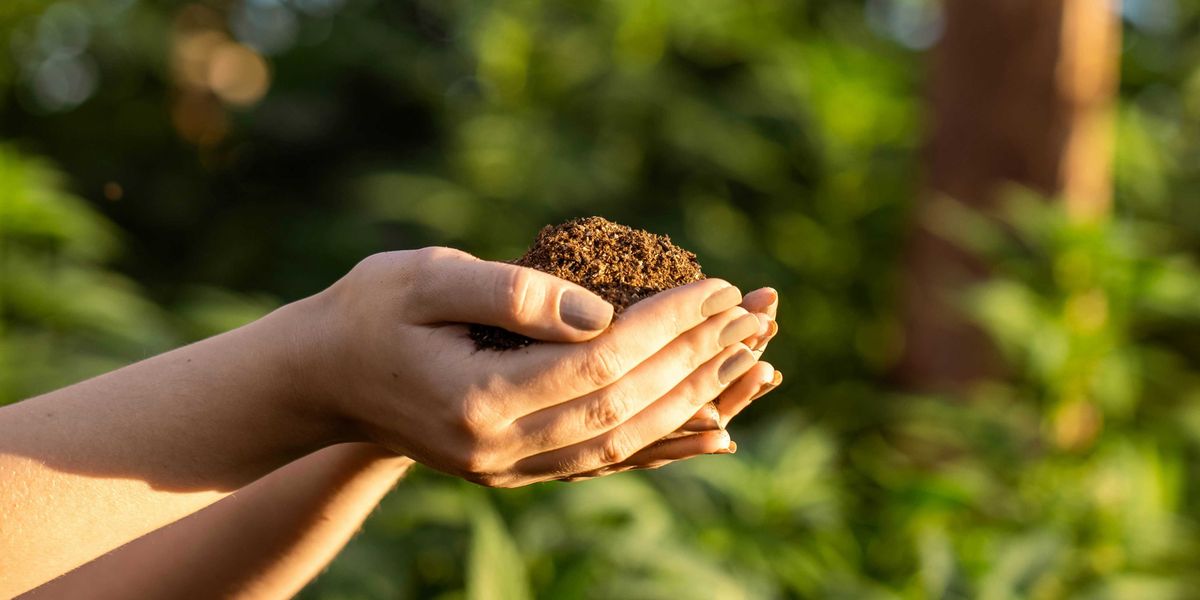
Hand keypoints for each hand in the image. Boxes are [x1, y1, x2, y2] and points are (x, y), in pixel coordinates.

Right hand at [289, 247, 762, 486]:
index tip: (716, 287)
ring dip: (695, 399)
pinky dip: (665, 441)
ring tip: (750, 360)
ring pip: (626, 440)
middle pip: (625, 406)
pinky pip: (607, 459)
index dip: (666, 325)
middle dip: (696, 359)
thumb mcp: (427, 278)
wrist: (323, 377)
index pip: (601, 363)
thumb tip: (599, 312)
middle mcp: (501, 450)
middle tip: (753, 316)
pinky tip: (713, 426)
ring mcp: (510, 469)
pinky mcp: (518, 468)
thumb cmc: (368, 312)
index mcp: (479, 401)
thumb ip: (512, 293)